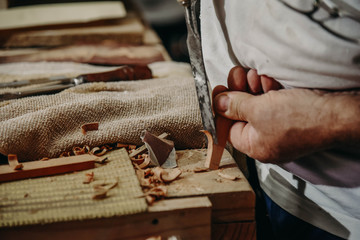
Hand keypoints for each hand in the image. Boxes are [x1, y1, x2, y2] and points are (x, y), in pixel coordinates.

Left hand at [213, 66, 359, 162]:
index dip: (221, 108)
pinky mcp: (293, 118)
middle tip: (236, 74)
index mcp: (255, 146)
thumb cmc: (301, 117)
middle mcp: (266, 141)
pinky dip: (268, 90)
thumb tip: (217, 104)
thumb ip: (234, 106)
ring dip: (253, 87)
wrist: (339, 113)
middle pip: (243, 114)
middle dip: (238, 92)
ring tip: (254, 75)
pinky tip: (268, 79)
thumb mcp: (258, 110)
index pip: (228, 128)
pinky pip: (273, 104)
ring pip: (258, 106)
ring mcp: (280, 130)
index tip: (218, 89)